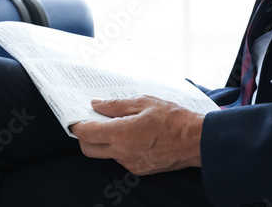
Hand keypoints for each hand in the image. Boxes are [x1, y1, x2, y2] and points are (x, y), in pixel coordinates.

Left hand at [70, 96, 204, 175]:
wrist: (196, 141)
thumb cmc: (173, 119)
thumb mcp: (144, 102)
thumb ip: (116, 105)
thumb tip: (96, 105)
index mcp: (122, 134)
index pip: (87, 133)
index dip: (77, 125)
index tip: (75, 118)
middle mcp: (122, 153)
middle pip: (89, 149)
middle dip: (84, 137)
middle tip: (90, 122)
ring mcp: (130, 163)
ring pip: (106, 153)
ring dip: (105, 141)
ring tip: (118, 124)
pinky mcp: (139, 169)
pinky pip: (122, 158)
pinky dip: (121, 147)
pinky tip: (133, 135)